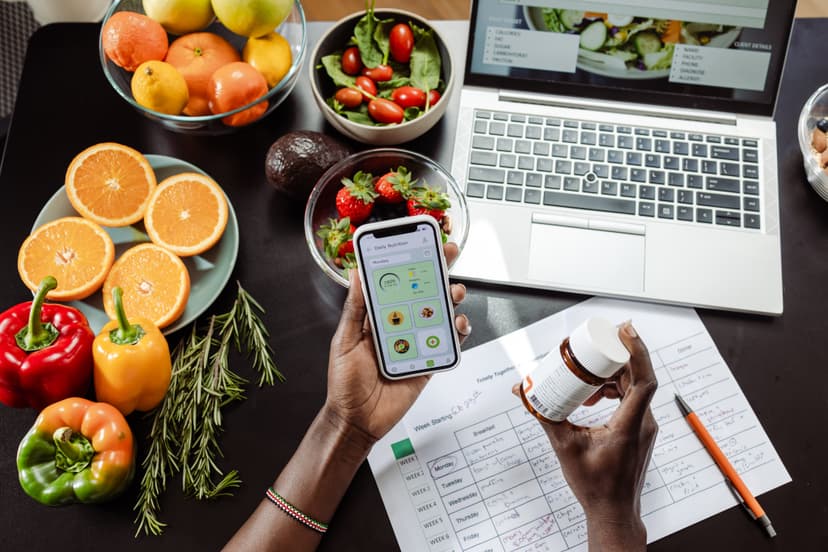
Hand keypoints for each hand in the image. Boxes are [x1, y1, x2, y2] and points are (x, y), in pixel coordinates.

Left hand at [325, 242, 470, 444]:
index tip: (421, 242)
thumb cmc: (344, 382)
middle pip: (425, 293)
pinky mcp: (429, 362)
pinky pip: (448, 344)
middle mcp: (400, 326)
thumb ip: (355, 309)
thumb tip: (356, 274)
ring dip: (451, 299)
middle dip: (440, 271)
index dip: (410, 262)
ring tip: (454, 292)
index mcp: (378, 317)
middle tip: (450, 254)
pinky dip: (457, 332)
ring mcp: (417, 343)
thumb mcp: (344, 341)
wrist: (357, 420)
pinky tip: (456, 324)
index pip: (397, 283)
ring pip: (441, 314)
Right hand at [514, 322, 656, 549]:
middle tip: (597, 344)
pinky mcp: (639, 430)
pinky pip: (631, 399)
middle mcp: (643, 423)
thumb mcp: (564, 446)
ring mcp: (644, 426)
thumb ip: (544, 415)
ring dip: (610, 377)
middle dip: (616, 357)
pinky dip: (613, 391)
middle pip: (637, 376)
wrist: (612, 511)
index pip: (643, 379)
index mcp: (630, 425)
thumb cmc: (594, 486)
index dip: (637, 351)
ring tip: (585, 383)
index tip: (624, 331)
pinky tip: (592, 399)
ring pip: (634, 387)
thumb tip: (525, 394)